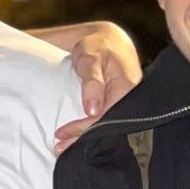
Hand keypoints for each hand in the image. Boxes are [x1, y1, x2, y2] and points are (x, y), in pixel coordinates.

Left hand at [53, 22, 141, 152]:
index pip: (105, 117)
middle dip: (83, 140)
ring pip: (106, 126)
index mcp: (127, 87)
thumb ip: (92, 82)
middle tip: (58, 149)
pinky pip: (106, 120)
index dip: (83, 129)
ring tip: (63, 148)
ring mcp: (126, 103)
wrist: (108, 39)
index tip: (61, 135)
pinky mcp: (120, 104)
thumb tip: (93, 111)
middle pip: (107, 127)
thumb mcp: (91, 58)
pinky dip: (90, 130)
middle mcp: (131, 98)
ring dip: (85, 138)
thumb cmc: (98, 46)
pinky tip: (77, 138)